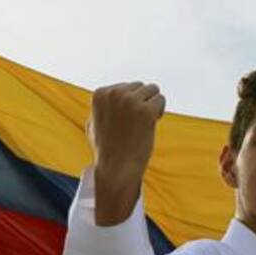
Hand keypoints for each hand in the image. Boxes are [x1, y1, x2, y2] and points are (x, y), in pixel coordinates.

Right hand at [88, 82, 165, 224]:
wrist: (116, 168)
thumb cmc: (106, 149)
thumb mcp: (94, 123)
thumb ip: (102, 106)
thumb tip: (106, 94)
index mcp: (100, 94)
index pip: (126, 86)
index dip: (128, 105)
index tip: (122, 122)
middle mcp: (114, 94)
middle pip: (140, 86)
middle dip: (141, 103)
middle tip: (134, 125)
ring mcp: (130, 101)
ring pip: (153, 90)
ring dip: (151, 106)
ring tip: (141, 125)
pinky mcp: (145, 111)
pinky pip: (161, 100)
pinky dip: (159, 112)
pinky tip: (149, 126)